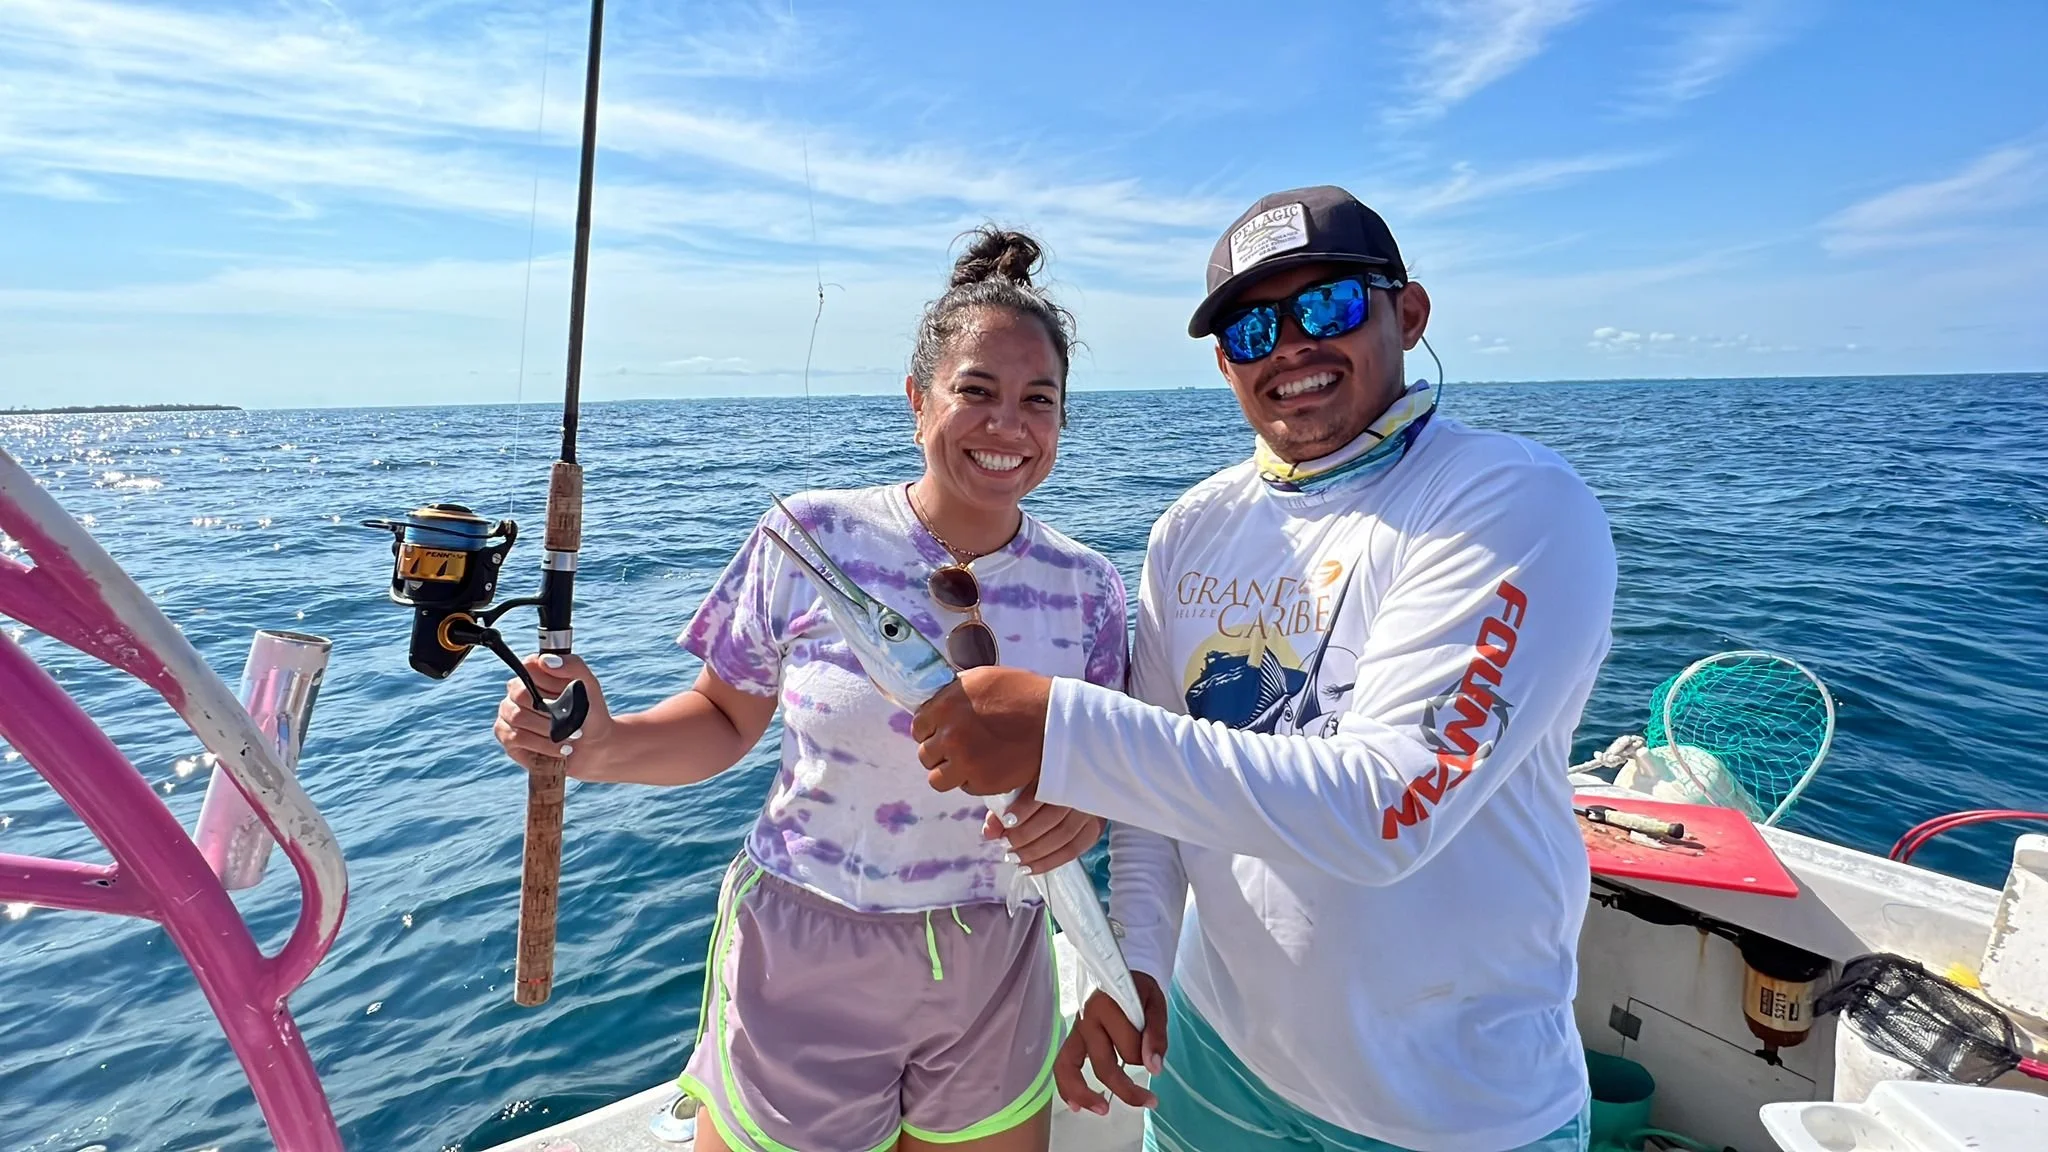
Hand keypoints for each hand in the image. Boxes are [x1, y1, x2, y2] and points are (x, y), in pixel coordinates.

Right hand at [494, 653, 612, 777]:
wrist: (594, 744)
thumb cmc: (589, 711)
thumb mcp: (589, 685)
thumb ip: (572, 665)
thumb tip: (546, 660)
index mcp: (534, 674)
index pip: (527, 666)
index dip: (548, 681)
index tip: (569, 692)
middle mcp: (516, 691)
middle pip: (521, 694)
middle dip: (552, 711)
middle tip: (574, 722)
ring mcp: (508, 713)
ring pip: (518, 717)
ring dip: (549, 730)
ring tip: (570, 737)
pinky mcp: (507, 736)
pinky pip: (516, 737)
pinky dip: (542, 744)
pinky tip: (560, 749)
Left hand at [912, 666, 1051, 795]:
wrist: (1055, 720)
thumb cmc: (1023, 694)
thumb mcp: (982, 679)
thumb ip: (954, 694)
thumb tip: (937, 703)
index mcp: (945, 705)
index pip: (918, 726)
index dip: (931, 731)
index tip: (943, 732)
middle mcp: (950, 734)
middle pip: (925, 754)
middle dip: (940, 753)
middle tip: (960, 749)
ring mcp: (964, 760)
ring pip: (937, 778)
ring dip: (950, 772)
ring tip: (970, 763)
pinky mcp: (981, 781)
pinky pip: (964, 787)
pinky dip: (973, 781)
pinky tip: (989, 767)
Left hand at [983, 781, 1103, 872]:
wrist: (1072, 777)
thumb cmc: (1039, 779)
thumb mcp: (1019, 784)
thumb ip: (1002, 805)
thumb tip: (989, 833)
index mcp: (1061, 770)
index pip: (1045, 791)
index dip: (1025, 808)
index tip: (1006, 821)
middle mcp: (1080, 790)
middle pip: (1054, 818)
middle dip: (1026, 836)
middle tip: (1006, 845)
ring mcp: (1091, 809)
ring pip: (1065, 836)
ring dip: (1036, 852)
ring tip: (1015, 859)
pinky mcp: (1096, 826)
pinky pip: (1075, 849)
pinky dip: (1051, 861)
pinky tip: (1031, 867)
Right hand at [1054, 972, 1169, 1114]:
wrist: (1119, 973)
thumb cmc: (1138, 989)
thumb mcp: (1155, 1003)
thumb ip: (1156, 1033)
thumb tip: (1154, 1067)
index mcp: (1107, 1005)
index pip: (1128, 1046)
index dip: (1146, 1055)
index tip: (1156, 1056)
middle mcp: (1086, 1018)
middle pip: (1104, 1065)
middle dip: (1128, 1088)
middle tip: (1151, 1102)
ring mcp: (1076, 1030)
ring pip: (1070, 1067)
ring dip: (1086, 1094)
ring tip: (1103, 1110)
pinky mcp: (1073, 1039)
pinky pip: (1062, 1065)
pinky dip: (1066, 1087)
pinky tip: (1076, 1106)